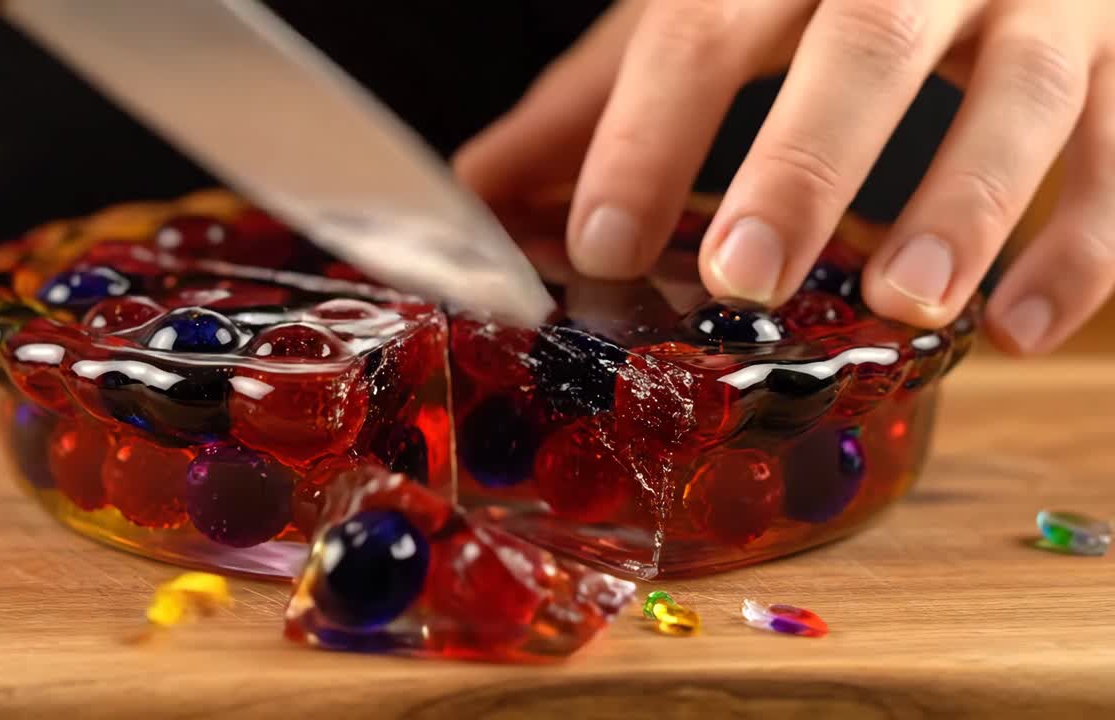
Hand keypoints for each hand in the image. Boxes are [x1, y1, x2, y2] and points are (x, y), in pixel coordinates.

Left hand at [454, 0, 1114, 354]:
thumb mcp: (706, 3)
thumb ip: (604, 96)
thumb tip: (480, 192)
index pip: (701, 25)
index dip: (647, 136)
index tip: (600, 247)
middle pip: (867, 41)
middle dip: (804, 160)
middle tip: (741, 279)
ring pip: (1026, 88)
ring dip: (966, 203)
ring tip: (901, 305)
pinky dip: (1085, 243)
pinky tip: (1019, 331)